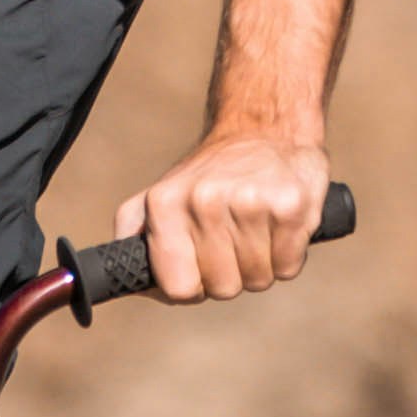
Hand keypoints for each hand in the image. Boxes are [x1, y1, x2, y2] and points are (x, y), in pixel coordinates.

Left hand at [113, 116, 336, 305]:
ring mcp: (250, 202)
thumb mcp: (160, 194)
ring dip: (261, 265)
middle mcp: (204, 201)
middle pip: (223, 288)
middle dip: (231, 275)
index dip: (194, 287)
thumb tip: (125, 275)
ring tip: (256, 227)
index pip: (178, 288)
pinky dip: (287, 256)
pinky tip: (278, 224)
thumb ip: (133, 232)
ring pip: (258, 280)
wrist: (264, 128)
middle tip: (234, 238)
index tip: (201, 267)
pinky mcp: (290, 206)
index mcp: (165, 204)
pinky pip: (289, 268)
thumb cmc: (211, 175)